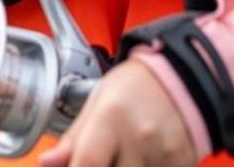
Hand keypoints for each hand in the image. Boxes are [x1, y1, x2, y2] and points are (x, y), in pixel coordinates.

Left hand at [39, 58, 196, 166]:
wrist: (187, 75)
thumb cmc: (136, 86)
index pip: (86, 164)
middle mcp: (138, 137)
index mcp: (110, 117)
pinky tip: (143, 157)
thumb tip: (46, 162)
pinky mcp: (182, 164)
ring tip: (122, 153)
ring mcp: (163, 154)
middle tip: (102, 155)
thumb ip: (73, 139)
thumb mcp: (98, 101)